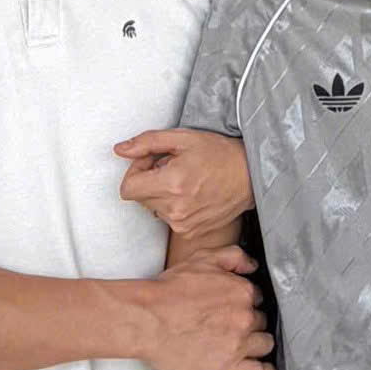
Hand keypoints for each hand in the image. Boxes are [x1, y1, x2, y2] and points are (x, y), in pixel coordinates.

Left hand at [115, 128, 255, 234]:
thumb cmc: (219, 153)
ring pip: (153, 208)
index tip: (151, 162)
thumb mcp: (183, 138)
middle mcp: (175, 208)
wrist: (250, 175)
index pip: (127, 189)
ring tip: (185, 180)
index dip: (135, 171)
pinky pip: (168, 218)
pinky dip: (173, 205)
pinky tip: (192, 193)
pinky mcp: (190, 231)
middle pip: (139, 198)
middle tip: (170, 167)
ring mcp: (183, 223)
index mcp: (171, 183)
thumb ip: (147, 142)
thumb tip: (119, 150)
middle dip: (149, 180)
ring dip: (161, 194)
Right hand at [127, 246, 272, 369]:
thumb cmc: (168, 291)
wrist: (145, 321)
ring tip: (243, 347)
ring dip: (257, 345)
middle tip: (232, 328)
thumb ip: (232, 257)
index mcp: (242, 292)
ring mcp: (238, 345)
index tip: (236, 310)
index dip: (246, 304)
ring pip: (264, 345)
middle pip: (260, 322)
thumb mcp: (201, 260)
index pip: (258, 299)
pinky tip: (262, 369)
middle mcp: (245, 317)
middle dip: (249, 324)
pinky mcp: (229, 369)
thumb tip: (252, 266)